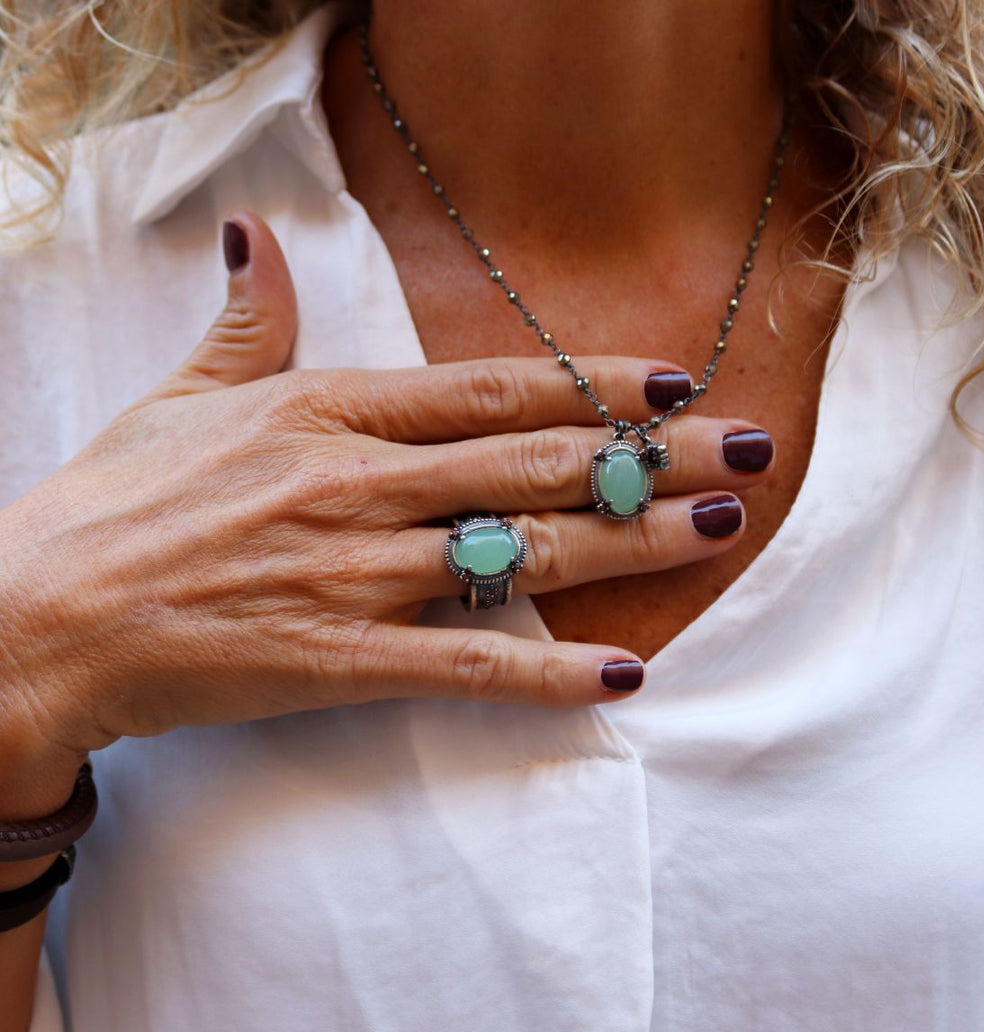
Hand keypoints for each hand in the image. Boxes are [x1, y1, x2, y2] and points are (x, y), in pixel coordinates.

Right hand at [0, 212, 772, 758]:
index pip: (491, 388)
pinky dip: (547, 673)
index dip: (592, 382)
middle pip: (537, 465)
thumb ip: (248, 323)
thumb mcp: (183, 397)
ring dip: (628, 546)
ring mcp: (355, 572)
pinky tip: (620, 676)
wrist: (42, 619)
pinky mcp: (340, 657)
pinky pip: (466, 667)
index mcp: (328, 411)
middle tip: (747, 453)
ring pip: (521, 556)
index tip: (672, 380)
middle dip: (652, 457)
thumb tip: (259, 237)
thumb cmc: (113, 505)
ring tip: (714, 532)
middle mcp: (358, 484)